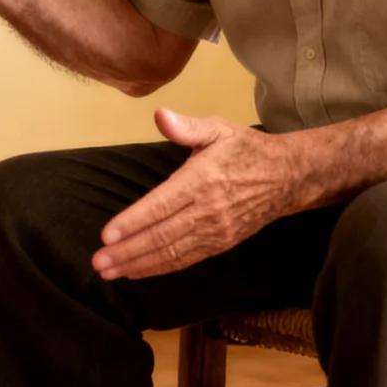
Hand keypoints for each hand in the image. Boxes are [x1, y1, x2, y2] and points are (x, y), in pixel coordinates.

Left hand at [91, 110, 303, 279]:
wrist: (288, 178)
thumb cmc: (246, 149)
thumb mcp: (219, 129)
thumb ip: (187, 126)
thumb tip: (160, 115)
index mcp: (202, 180)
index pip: (161, 205)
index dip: (133, 222)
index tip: (107, 235)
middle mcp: (208, 210)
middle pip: (162, 235)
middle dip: (128, 251)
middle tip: (99, 262)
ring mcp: (216, 231)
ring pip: (172, 253)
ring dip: (139, 264)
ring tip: (110, 271)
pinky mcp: (221, 244)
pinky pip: (186, 260)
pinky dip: (160, 268)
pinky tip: (138, 271)